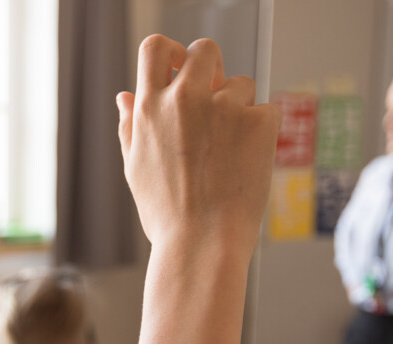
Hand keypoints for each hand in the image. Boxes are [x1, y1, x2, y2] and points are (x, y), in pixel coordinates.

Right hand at [117, 36, 280, 261]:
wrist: (202, 246)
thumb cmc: (167, 217)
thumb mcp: (136, 170)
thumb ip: (131, 127)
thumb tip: (125, 97)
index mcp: (150, 108)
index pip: (155, 48)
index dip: (171, 52)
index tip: (179, 67)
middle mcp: (185, 99)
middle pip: (205, 51)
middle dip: (213, 69)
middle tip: (217, 99)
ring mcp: (224, 108)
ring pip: (241, 85)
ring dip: (240, 109)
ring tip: (230, 153)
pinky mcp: (258, 123)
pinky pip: (267, 111)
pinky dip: (262, 132)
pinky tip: (249, 163)